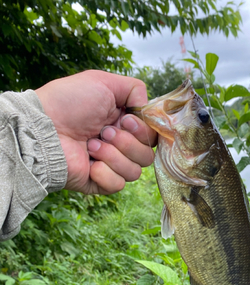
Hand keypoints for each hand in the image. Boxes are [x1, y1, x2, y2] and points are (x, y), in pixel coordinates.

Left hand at [35, 70, 156, 194]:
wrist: (44, 128)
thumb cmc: (69, 103)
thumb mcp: (104, 82)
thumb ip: (135, 89)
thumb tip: (147, 111)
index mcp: (123, 124)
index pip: (151, 137)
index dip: (143, 130)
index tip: (126, 120)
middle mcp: (119, 145)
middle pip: (147, 155)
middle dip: (126, 142)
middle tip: (103, 132)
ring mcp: (110, 165)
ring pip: (135, 172)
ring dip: (113, 156)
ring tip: (90, 146)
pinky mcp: (99, 182)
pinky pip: (118, 185)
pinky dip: (104, 173)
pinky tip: (89, 163)